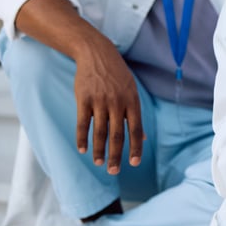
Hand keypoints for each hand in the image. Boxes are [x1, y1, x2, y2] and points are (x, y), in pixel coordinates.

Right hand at [72, 39, 143, 174]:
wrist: (97, 54)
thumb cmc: (117, 76)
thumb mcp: (132, 91)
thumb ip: (135, 115)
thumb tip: (143, 138)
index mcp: (132, 101)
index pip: (136, 129)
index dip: (135, 147)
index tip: (134, 163)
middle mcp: (118, 103)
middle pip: (118, 134)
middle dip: (117, 155)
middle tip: (114, 171)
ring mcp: (100, 101)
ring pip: (100, 132)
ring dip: (99, 150)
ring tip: (99, 163)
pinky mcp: (84, 99)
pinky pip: (82, 123)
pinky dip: (82, 138)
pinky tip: (82, 150)